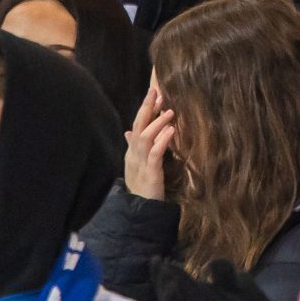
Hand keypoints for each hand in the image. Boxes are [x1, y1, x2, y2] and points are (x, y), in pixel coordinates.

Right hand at [124, 85, 176, 201]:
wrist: (140, 209)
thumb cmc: (142, 185)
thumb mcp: (137, 163)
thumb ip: (134, 146)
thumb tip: (128, 131)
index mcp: (132, 151)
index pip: (136, 125)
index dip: (144, 109)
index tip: (154, 92)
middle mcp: (134, 154)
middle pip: (137, 127)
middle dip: (146, 108)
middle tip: (156, 91)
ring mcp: (140, 162)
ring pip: (145, 138)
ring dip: (157, 123)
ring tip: (170, 111)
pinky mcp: (150, 172)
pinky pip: (154, 153)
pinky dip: (162, 141)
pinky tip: (170, 131)